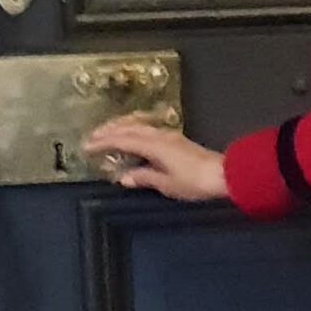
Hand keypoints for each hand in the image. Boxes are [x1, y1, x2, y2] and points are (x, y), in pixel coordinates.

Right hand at [84, 117, 228, 200]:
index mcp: (153, 145)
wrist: (224, 175)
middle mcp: (159, 135)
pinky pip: (148, 129)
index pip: (122, 140)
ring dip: (121, 128)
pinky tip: (132, 136)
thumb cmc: (195, 182)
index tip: (86, 146)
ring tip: (107, 132)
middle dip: (108, 131)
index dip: (103, 142)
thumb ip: (144, 177)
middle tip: (91, 136)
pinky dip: (134, 130)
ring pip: (139, 125)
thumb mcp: (167, 184)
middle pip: (129, 128)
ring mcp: (168, 135)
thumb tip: (123, 177)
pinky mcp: (176, 139)